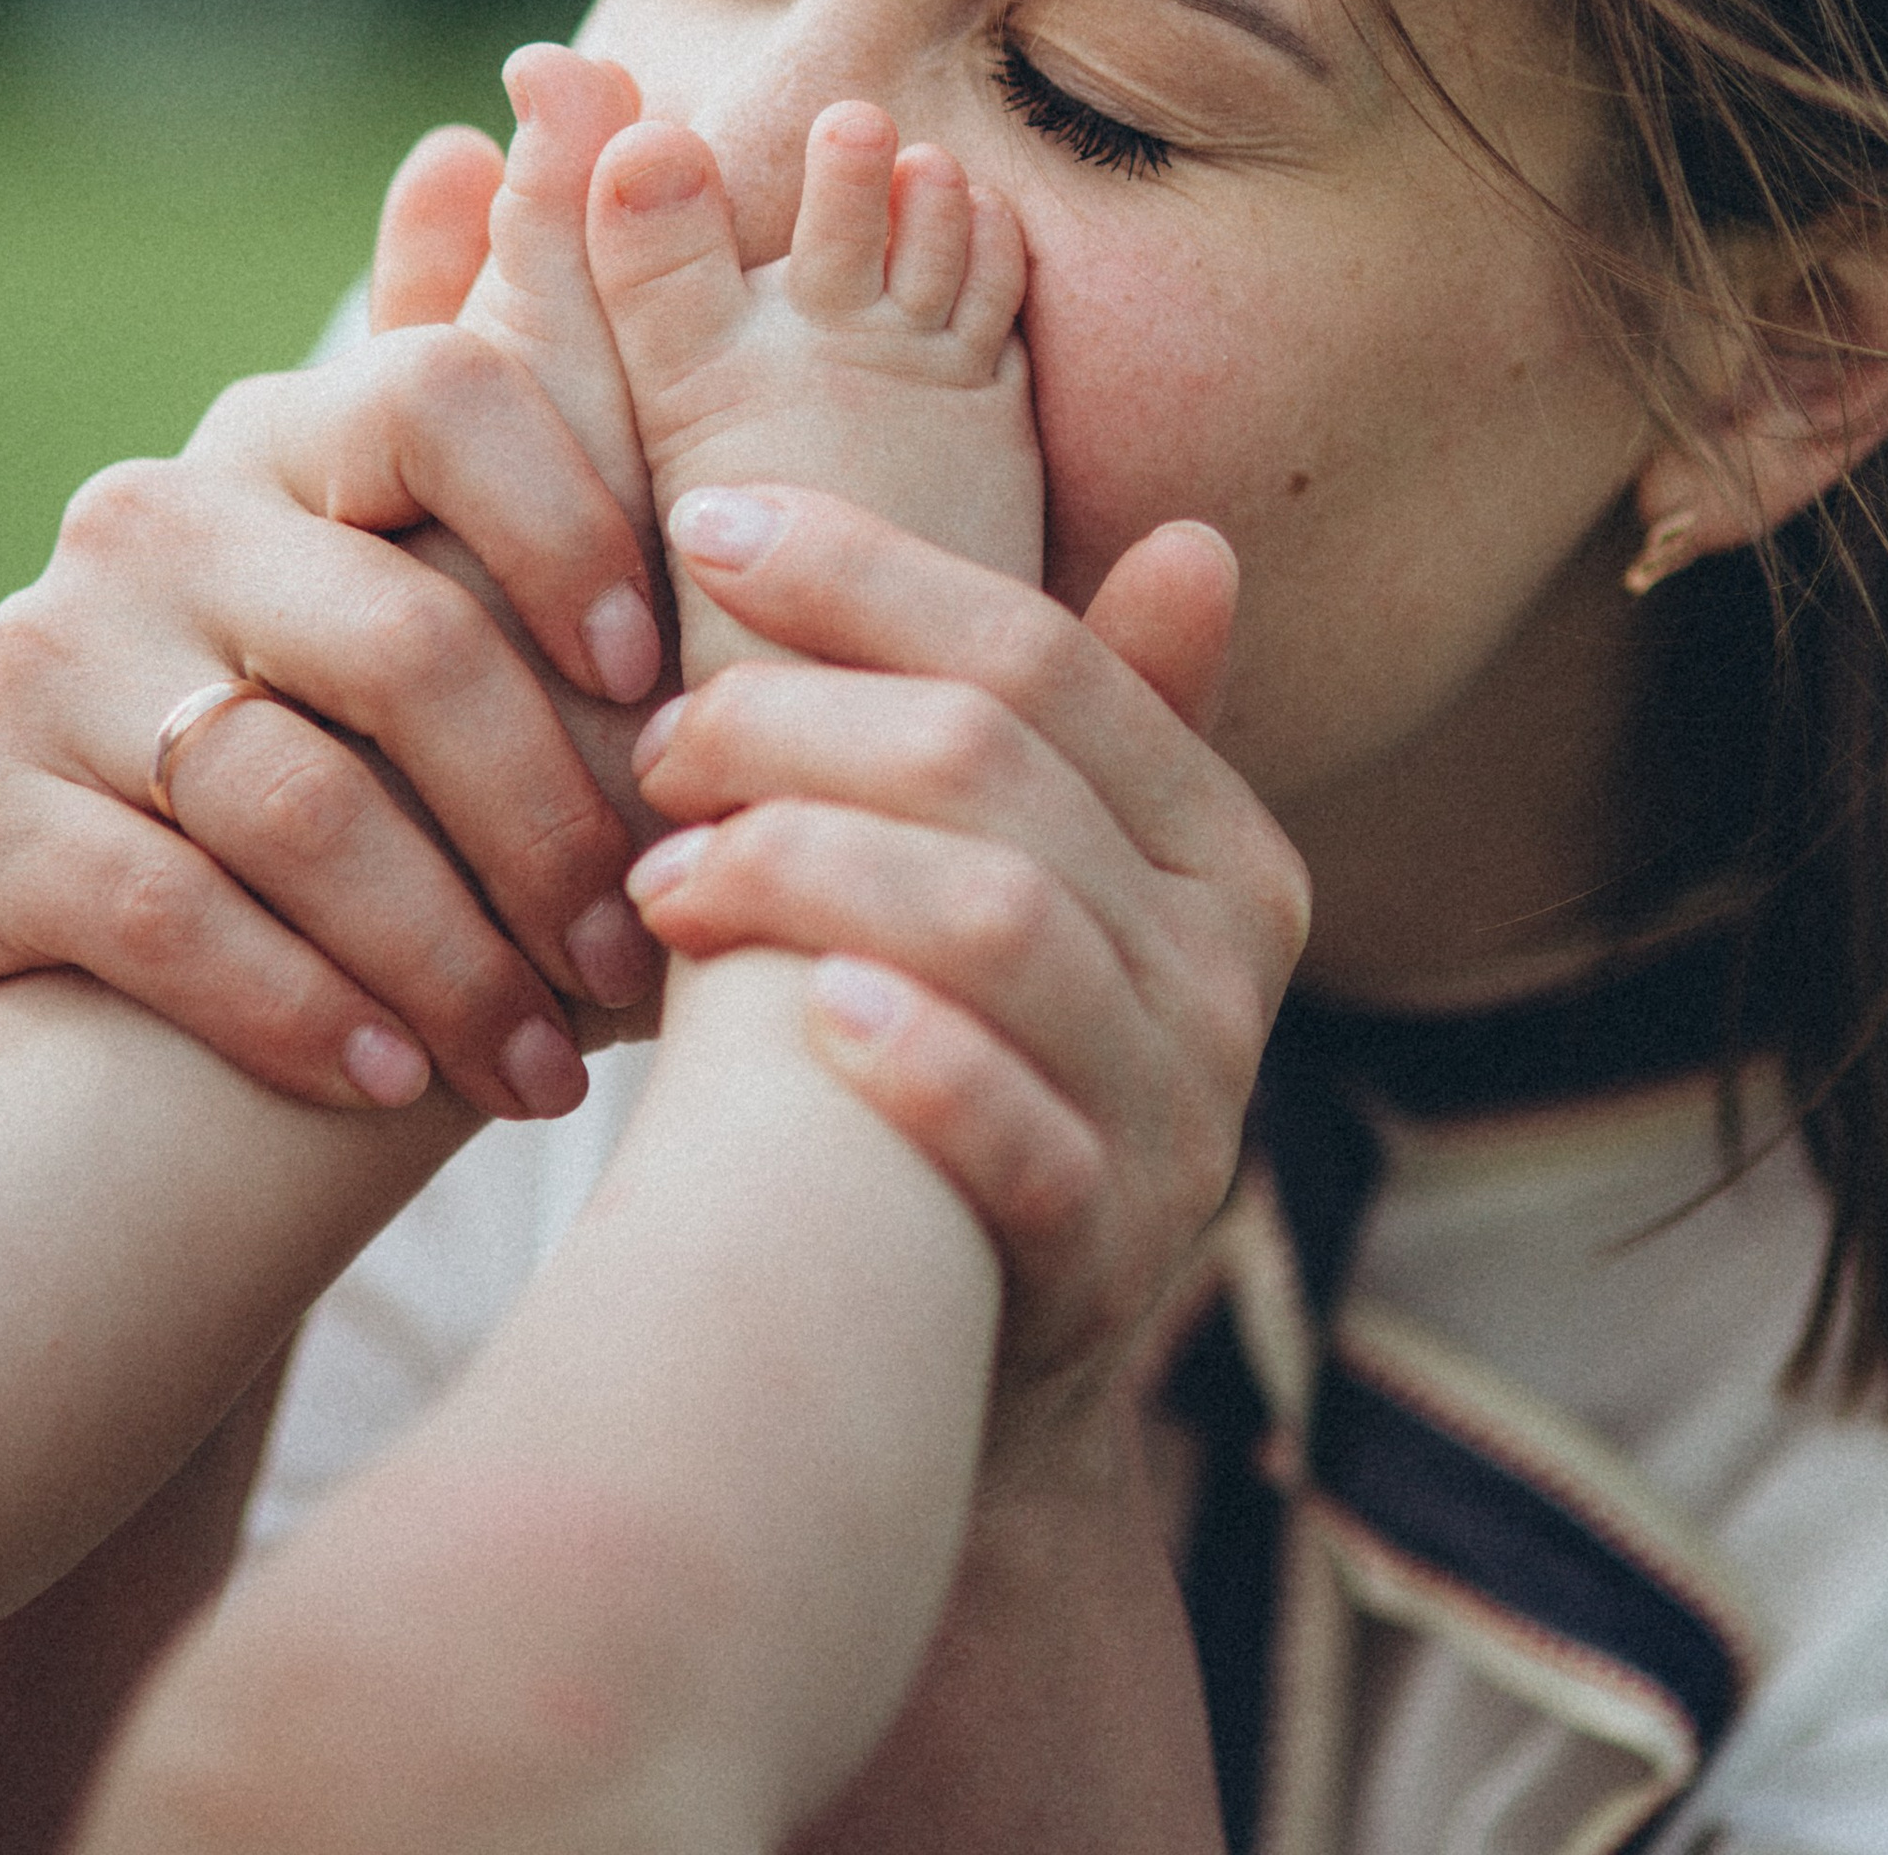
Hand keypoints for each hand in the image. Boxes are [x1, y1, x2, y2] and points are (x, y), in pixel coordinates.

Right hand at [0, 130, 667, 1123]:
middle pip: (400, 638)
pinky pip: (164, 910)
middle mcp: (150, 512)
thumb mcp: (478, 580)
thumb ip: (541, 355)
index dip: (576, 527)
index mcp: (291, 431)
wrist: (164, 993)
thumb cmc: (393, 776)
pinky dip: (303, 1008)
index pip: (449, 390)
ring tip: (550, 1063)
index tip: (664, 676)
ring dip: (448, 950)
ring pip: (295, 796)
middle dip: (549, 816)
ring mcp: (41, 659)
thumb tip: (574, 90)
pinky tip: (394, 1089)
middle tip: (641, 942)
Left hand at [622, 487, 1309, 1444]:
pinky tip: (806, 1016)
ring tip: (660, 876)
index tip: (705, 520)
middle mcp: (1231, 966)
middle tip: (655, 739)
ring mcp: (1182, 1115)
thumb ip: (1081, 726)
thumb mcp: (1038, 887)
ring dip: (805, 869)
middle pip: (994, 771)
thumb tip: (1198, 542)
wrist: (954, 1367)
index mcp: (1224, 844)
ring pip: (996, 922)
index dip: (868, 574)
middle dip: (794, 723)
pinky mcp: (1109, 1254)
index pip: (1043, 655)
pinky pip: (1020, 1134)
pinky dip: (917, 1061)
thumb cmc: (966, 1057)